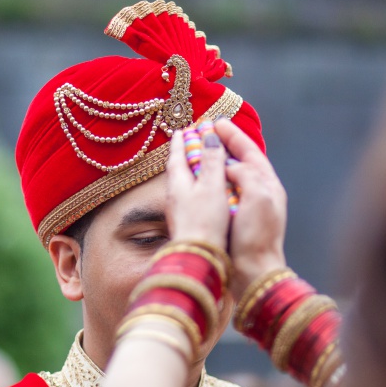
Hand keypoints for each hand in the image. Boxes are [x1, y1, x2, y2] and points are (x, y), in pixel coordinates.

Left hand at [164, 128, 230, 255]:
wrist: (198, 257)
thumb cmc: (204, 221)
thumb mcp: (211, 185)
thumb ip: (212, 160)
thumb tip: (209, 135)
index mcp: (178, 182)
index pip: (176, 155)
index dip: (180, 141)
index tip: (183, 128)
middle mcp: (173, 196)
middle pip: (177, 169)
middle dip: (184, 154)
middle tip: (191, 142)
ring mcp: (178, 211)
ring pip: (183, 184)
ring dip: (191, 172)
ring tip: (200, 165)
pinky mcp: (186, 224)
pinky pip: (189, 198)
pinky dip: (196, 188)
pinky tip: (204, 194)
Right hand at [210, 118, 286, 301]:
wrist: (253, 272)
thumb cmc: (257, 235)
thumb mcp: (257, 196)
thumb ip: (245, 174)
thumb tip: (230, 166)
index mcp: (268, 185)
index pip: (250, 152)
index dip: (234, 136)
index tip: (217, 122)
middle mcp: (259, 193)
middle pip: (240, 161)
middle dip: (223, 146)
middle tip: (205, 131)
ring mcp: (246, 207)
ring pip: (229, 177)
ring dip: (214, 163)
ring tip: (198, 150)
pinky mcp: (233, 220)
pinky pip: (221, 193)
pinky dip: (210, 182)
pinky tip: (198, 179)